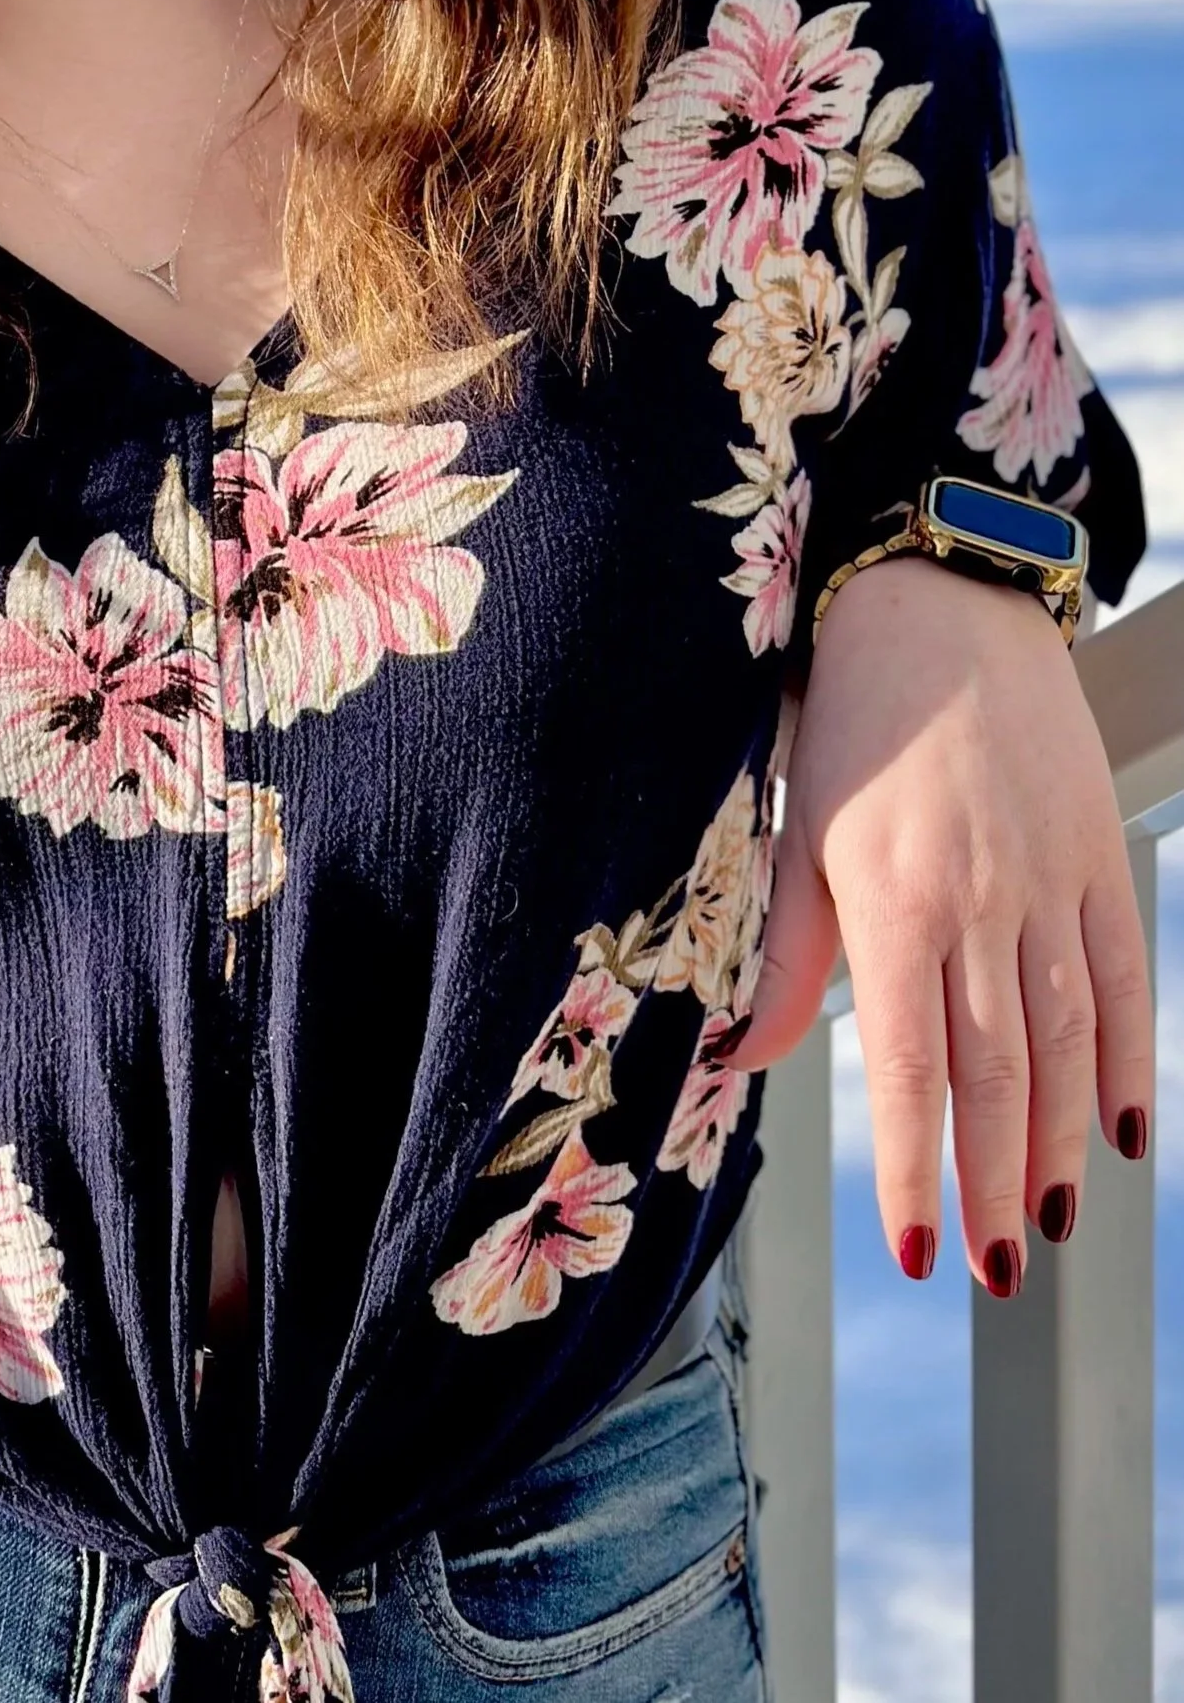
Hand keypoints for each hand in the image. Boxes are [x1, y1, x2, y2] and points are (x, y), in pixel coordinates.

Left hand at [732, 555, 1152, 1294]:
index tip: (917, 1251)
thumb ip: (779, 953)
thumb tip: (736, 1059)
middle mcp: (982, 900)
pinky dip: (1130, 1060)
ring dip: (1063, 1143)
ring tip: (1051, 1223)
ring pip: (1070, 1039)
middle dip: (994, 1179)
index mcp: (893, 896)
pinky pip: (1127, 977)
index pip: (906, 1062)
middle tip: (996, 1269)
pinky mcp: (1099, 855)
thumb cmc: (847, 715)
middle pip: (998, 1070)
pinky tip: (1126, 1133)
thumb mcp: (796, 827)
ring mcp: (1052, 880)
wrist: (942, 599)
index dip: (912, 1163)